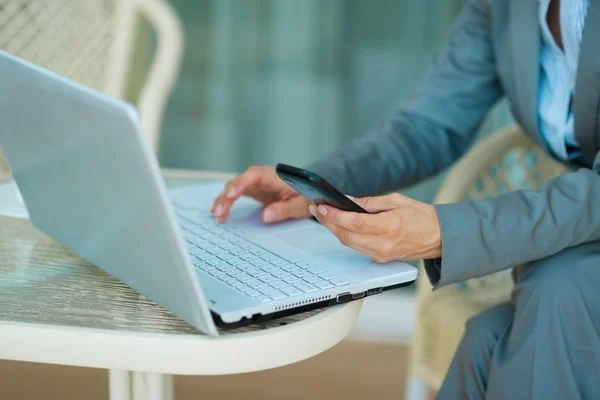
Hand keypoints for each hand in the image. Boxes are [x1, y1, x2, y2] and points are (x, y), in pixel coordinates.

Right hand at [211, 165, 310, 223]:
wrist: (308, 191)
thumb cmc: (306, 195)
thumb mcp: (300, 205)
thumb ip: (284, 210)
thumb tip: (265, 216)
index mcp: (273, 176)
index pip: (253, 176)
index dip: (241, 184)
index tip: (231, 194)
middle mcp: (260, 176)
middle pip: (238, 182)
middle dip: (227, 196)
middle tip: (219, 212)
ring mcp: (254, 182)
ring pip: (233, 187)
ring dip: (223, 200)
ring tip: (216, 215)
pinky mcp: (251, 190)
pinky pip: (235, 193)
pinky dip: (226, 202)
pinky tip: (219, 212)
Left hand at [309, 193, 441, 261]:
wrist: (440, 238)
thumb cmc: (422, 217)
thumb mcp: (396, 200)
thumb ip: (369, 203)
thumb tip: (347, 201)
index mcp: (390, 227)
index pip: (354, 223)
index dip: (335, 215)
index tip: (322, 206)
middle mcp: (384, 244)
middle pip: (346, 235)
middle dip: (328, 222)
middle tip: (316, 209)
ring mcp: (381, 254)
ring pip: (348, 243)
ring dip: (333, 230)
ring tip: (323, 215)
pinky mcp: (380, 259)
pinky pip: (356, 247)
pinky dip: (345, 236)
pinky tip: (338, 226)